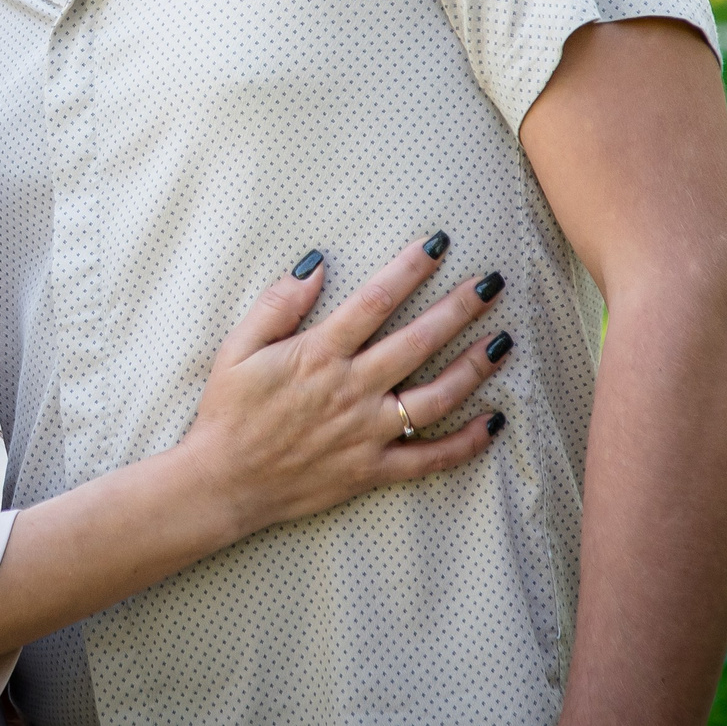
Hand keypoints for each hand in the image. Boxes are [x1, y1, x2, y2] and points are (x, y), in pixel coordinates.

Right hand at [176, 240, 511, 540]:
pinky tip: (494, 422)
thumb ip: (278, 304)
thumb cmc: (228, 412)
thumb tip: (316, 265)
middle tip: (492, 282)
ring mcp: (366, 433)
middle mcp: (351, 390)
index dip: (409, 269)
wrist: (222, 483)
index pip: (375, 301)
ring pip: (435, 397)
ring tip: (504, 341)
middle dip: (459, 308)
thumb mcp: (237, 348)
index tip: (438, 244)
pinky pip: (428, 459)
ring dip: (473, 368)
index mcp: (318, 355)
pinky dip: (465, 444)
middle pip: (418, 341)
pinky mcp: (371, 471)